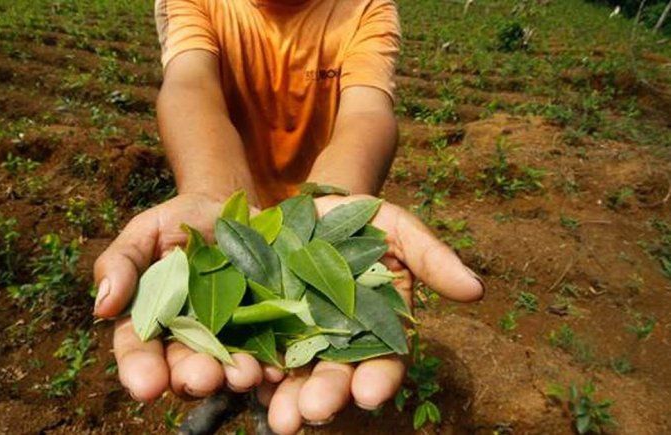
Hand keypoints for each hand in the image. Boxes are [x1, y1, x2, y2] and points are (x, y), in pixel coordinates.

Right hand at [93, 193, 281, 400]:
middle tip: (203, 378)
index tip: (147, 385)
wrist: (232, 209)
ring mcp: (228, 336)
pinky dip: (271, 363)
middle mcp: (188, 337)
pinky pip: (268, 351)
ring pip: (226, 367)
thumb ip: (121, 263)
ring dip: (233, 376)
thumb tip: (102, 305)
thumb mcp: (144, 231)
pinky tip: (275, 367)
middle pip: (184, 368)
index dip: (140, 370)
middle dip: (193, 377)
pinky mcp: (265, 328)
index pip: (139, 350)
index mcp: (151, 320)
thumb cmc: (179, 222)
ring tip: (243, 374)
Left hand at [262, 195, 483, 433]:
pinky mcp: (256, 329)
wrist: (301, 206)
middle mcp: (334, 344)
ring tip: (279, 418)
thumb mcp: (396, 227)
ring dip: (285, 399)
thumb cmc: (357, 219)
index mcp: (375, 328)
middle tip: (312, 412)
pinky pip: (251, 355)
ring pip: (291, 377)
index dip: (379, 378)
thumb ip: (431, 257)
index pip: (383, 361)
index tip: (369, 394)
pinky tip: (243, 382)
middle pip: (333, 377)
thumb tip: (476, 290)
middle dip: (325, 396)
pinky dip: (248, 371)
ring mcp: (293, 339)